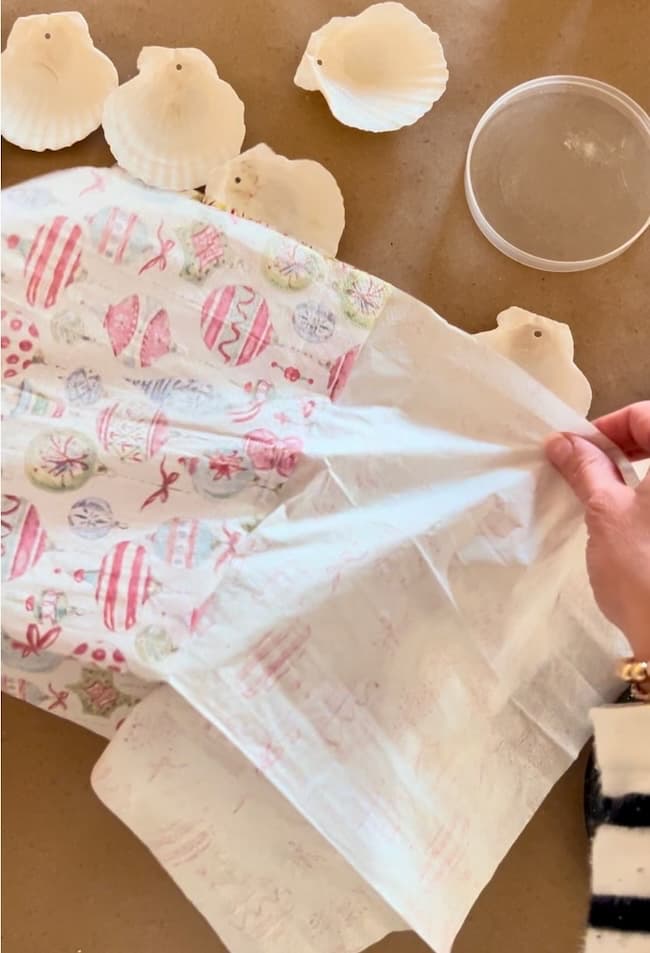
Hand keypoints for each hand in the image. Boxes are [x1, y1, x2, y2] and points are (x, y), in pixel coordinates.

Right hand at [545, 401, 649, 659]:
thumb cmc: (644, 571)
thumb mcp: (605, 512)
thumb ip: (586, 468)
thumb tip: (563, 441)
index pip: (646, 415)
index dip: (607, 427)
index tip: (575, 450)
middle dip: (624, 448)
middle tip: (587, 470)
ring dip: (639, 474)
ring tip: (606, 496)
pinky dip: (649, 501)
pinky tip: (633, 522)